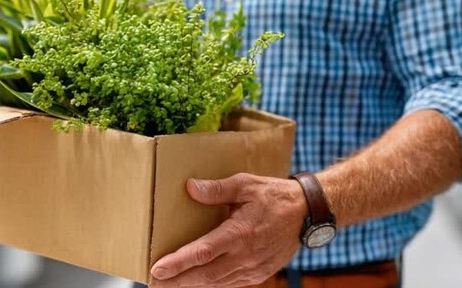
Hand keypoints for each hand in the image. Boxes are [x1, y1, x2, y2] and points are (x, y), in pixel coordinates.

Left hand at [150, 173, 305, 287]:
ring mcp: (252, 269)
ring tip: (167, 285)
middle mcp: (245, 256)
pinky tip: (194, 282)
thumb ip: (218, 188)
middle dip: (176, 281)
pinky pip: (229, 284)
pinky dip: (210, 285)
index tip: (157, 268)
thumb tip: (191, 187)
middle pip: (204, 275)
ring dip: (190, 286)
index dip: (178, 263)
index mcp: (240, 233)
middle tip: (154, 283)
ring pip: (216, 283)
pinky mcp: (258, 274)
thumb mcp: (246, 184)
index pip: (203, 252)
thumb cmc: (275, 196)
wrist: (307, 214)